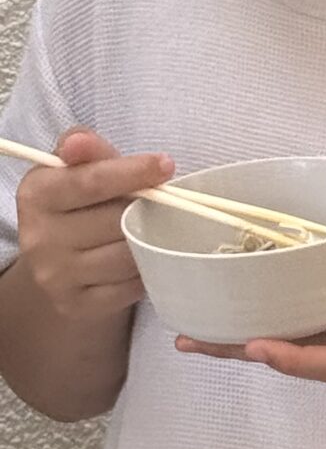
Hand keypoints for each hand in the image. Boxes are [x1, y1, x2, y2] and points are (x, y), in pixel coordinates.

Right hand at [17, 130, 172, 320]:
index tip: (166, 166)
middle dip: (148, 208)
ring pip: (127, 256)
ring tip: (154, 227)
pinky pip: (129, 287)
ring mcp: (54, 277)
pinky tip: (145, 254)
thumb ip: (86, 147)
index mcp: (36, 195)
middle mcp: (37, 239)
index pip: (90, 182)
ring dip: (151, 240)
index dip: (132, 172)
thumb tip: (79, 143)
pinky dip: (147, 269)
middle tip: (166, 201)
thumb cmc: (80, 198)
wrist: (60, 254)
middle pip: (116, 221)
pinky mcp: (74, 305)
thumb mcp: (79, 165)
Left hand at [177, 181, 325, 382]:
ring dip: (259, 343)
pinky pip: (323, 337)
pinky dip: (288, 329)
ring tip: (209, 328)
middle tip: (190, 340)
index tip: (254, 345)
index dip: (291, 359)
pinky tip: (267, 308)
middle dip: (244, 352)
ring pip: (307, 351)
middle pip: (300, 361)